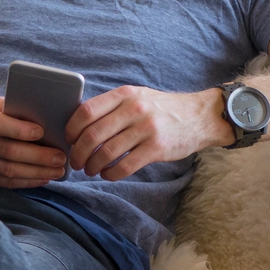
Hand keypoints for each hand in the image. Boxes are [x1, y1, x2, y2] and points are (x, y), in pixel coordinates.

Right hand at [0, 99, 67, 187]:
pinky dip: (25, 182)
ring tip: (57, 170)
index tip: (41, 131)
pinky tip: (42, 179)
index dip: (19, 129)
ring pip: (8, 170)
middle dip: (38, 156)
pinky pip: (4, 182)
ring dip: (36, 172)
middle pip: (8, 151)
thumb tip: (44, 115)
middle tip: (60, 157)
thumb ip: (11, 108)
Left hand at [66, 87, 230, 179]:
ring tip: (91, 170)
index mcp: (124, 95)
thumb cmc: (162, 109)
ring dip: (92, 166)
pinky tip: (108, 174)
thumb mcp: (137, 97)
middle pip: (91, 136)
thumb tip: (78, 125)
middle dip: (78, 153)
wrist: (200, 116)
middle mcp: (134, 110)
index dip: (71, 129)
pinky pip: (124, 166)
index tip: (69, 140)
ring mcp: (146, 129)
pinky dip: (110, 174)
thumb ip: (112, 107)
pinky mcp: (157, 148)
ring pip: (105, 153)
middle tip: (76, 162)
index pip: (85, 111)